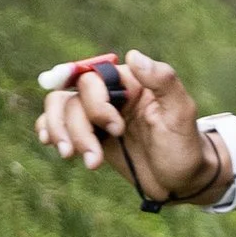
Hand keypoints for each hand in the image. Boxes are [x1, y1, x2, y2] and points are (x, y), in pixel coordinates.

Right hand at [32, 48, 215, 200]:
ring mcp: (98, 115)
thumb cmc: (186, 147)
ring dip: (61, 133)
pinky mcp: (91, 134)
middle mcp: (112, 95)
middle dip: (77, 129)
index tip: (116, 130)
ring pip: (62, 109)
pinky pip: (59, 123)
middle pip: (73, 97)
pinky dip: (50, 130)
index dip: (95, 104)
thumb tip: (133, 55)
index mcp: (132, 82)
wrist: (183, 181)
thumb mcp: (181, 114)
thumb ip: (163, 81)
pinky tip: (55, 146)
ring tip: (75, 158)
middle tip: (95, 160)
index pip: (94, 79)